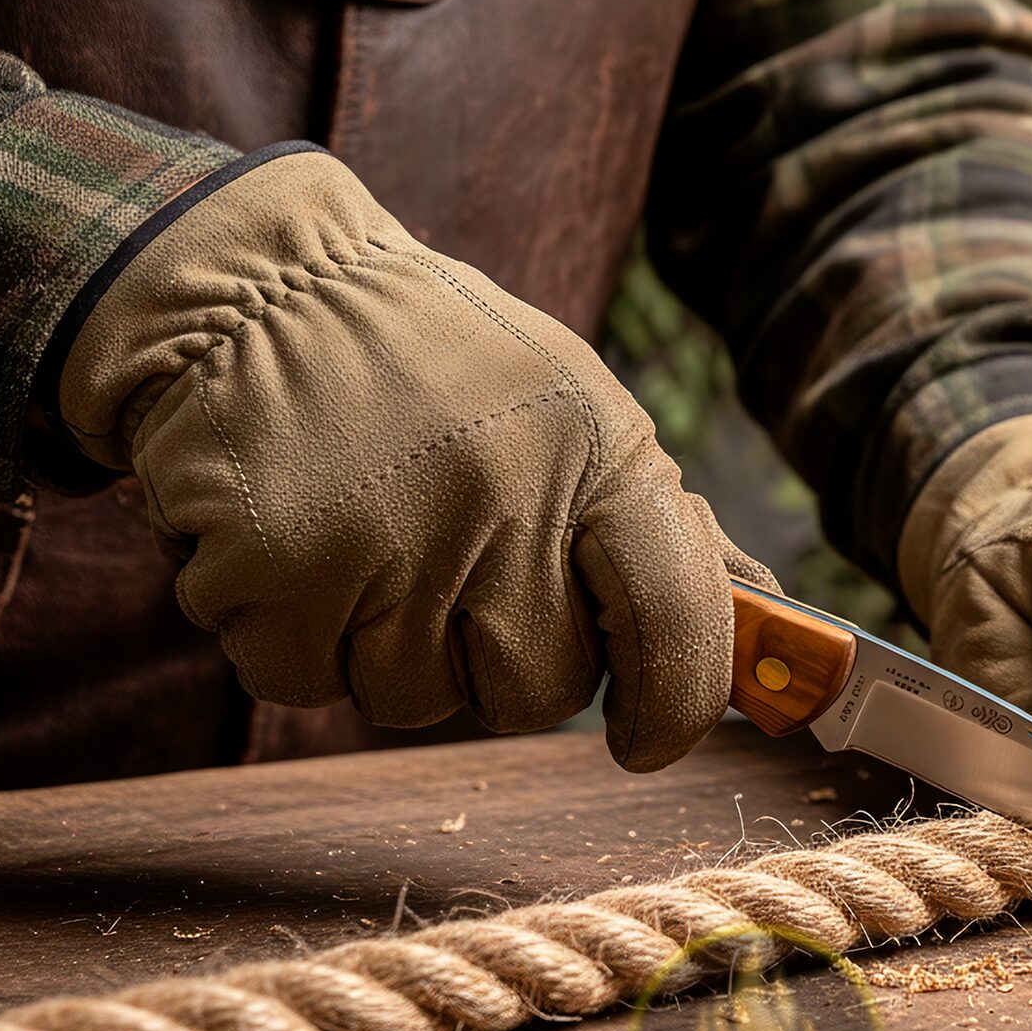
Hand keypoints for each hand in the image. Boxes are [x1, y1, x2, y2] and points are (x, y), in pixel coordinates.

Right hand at [57, 148, 774, 762]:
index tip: (649, 740)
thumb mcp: (578, 409)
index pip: (679, 617)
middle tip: (456, 566)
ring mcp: (386, 543)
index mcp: (600, 452)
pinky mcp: (272, 576)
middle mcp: (504, 500)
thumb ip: (665, 531)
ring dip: (390, 649)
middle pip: (538, 694)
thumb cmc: (440, 364)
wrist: (258, 291)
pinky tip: (299, 543)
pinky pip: (306, 681)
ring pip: (417, 700)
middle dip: (501, 661)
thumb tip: (773, 630)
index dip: (678, 702)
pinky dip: (297, 638)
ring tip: (369, 532)